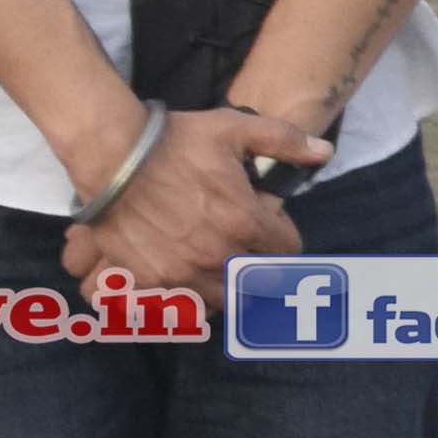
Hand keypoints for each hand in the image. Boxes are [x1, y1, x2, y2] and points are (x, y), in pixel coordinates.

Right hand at [61, 102, 316, 302]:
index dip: (284, 237)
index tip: (272, 228)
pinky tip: (183, 285)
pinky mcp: (147, 283)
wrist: (112, 156)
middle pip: (259, 284)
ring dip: (226, 289)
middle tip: (249, 254)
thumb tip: (324, 153)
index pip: (288, 250)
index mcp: (244, 222)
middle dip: (260, 270)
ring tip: (218, 270)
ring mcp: (181, 274)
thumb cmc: (174, 141)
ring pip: (222, 303)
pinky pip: (177, 309)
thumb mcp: (234, 128)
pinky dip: (184, 303)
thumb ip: (284, 141)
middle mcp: (217, 256)